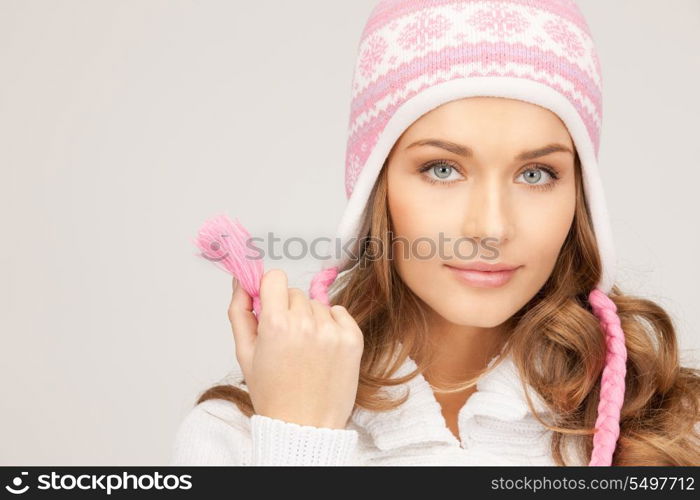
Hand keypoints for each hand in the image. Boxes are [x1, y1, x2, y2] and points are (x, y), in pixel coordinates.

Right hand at [227, 268, 363, 428]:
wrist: (305, 425)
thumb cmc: (272, 393)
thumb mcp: (245, 353)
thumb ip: (240, 312)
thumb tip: (241, 282)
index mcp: (276, 324)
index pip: (275, 278)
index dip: (270, 290)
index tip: (270, 305)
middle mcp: (305, 323)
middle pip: (295, 293)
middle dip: (288, 310)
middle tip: (286, 340)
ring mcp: (332, 331)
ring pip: (317, 304)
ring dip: (311, 319)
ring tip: (306, 350)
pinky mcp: (353, 338)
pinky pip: (340, 312)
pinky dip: (332, 324)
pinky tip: (323, 349)